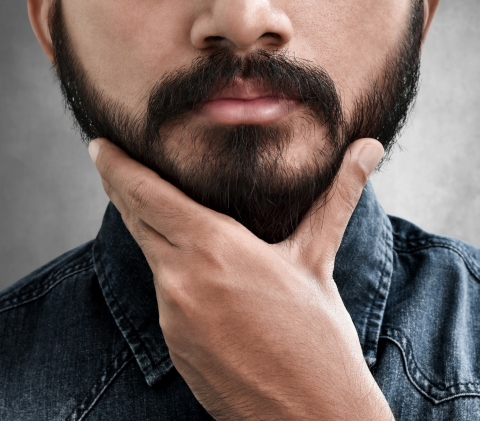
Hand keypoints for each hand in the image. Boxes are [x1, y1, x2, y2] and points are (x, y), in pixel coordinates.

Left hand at [89, 137, 393, 420]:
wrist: (310, 417)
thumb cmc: (318, 338)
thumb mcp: (317, 258)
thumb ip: (337, 196)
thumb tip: (369, 149)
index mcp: (215, 250)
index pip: (147, 196)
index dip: (117, 167)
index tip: (100, 146)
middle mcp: (182, 280)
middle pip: (136, 220)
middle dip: (120, 188)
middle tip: (108, 163)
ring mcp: (172, 316)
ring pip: (149, 257)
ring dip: (146, 230)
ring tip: (151, 209)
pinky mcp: (175, 344)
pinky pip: (163, 293)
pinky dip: (166, 269)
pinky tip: (185, 267)